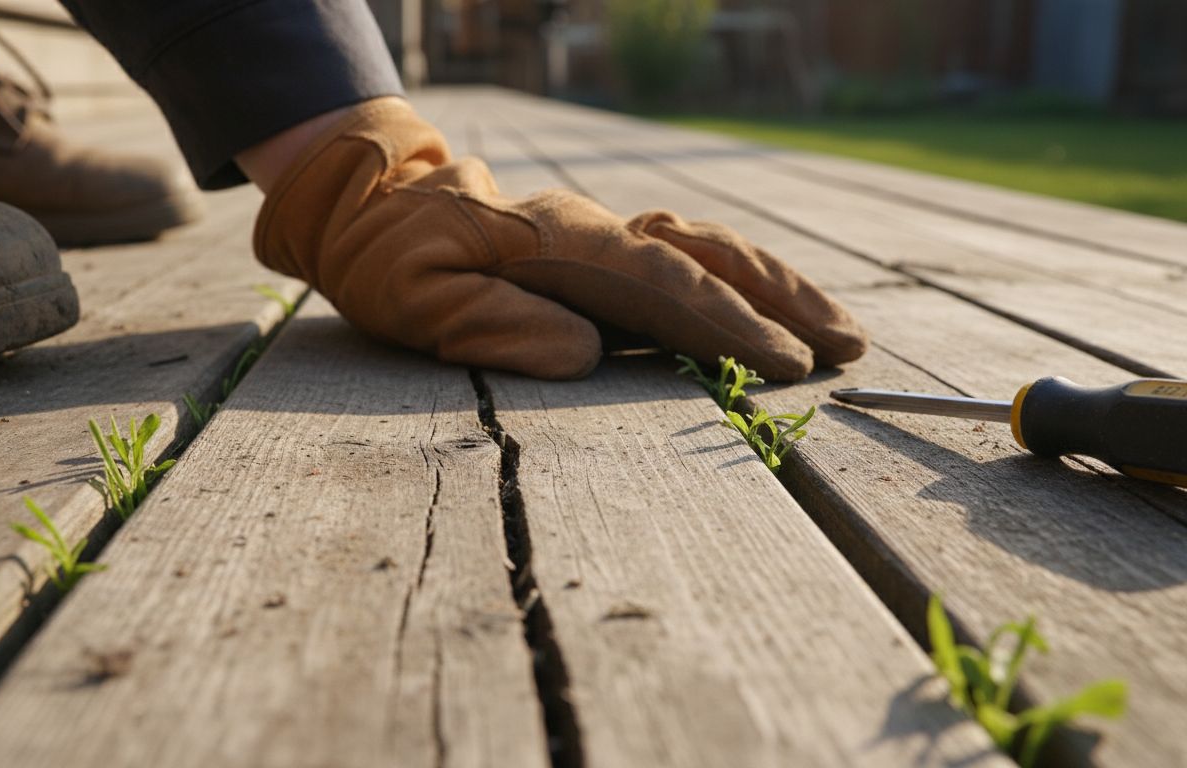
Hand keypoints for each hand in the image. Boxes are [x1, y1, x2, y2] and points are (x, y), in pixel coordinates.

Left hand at [253, 98, 866, 379]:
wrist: (374, 204)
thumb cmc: (389, 259)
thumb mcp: (411, 296)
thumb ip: (489, 322)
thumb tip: (584, 353)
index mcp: (553, 243)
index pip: (657, 281)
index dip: (723, 321)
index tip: (783, 361)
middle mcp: (594, 231)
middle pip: (706, 255)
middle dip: (781, 300)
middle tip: (847, 347)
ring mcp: (605, 236)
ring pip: (710, 250)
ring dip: (778, 287)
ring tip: (839, 331)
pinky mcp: (606, 251)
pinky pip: (690, 258)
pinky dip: (743, 282)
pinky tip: (778, 310)